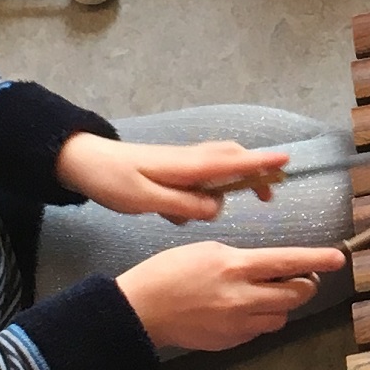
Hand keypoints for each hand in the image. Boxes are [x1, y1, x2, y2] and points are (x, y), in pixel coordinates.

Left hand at [59, 135, 289, 220]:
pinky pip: (198, 175)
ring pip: (216, 165)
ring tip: (222, 206)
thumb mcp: (146, 200)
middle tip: (268, 195)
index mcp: (187, 166)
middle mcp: (188, 159)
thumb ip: (183, 205)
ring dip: (228, 180)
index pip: (232, 162)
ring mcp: (179, 161)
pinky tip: (180, 212)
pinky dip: (203, 188)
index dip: (260, 163)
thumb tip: (217, 209)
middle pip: (232, 158)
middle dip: (254, 171)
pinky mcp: (169, 167)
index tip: (286, 162)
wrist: (83, 162)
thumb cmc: (112, 181)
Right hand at [116, 240, 343, 351]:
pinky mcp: (232, 341)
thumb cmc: (170, 271)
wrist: (142, 310)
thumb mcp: (208, 251)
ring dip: (283, 303)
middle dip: (305, 283)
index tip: (340, 258)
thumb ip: (243, 259)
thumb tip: (269, 268)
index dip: (318, 259)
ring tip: (265, 292)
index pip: (289, 262)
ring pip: (282, 316)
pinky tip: (242, 308)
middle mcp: (243, 297)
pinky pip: (260, 329)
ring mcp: (239, 324)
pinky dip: (261, 318)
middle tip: (300, 275)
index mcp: (236, 267)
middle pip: (296, 294)